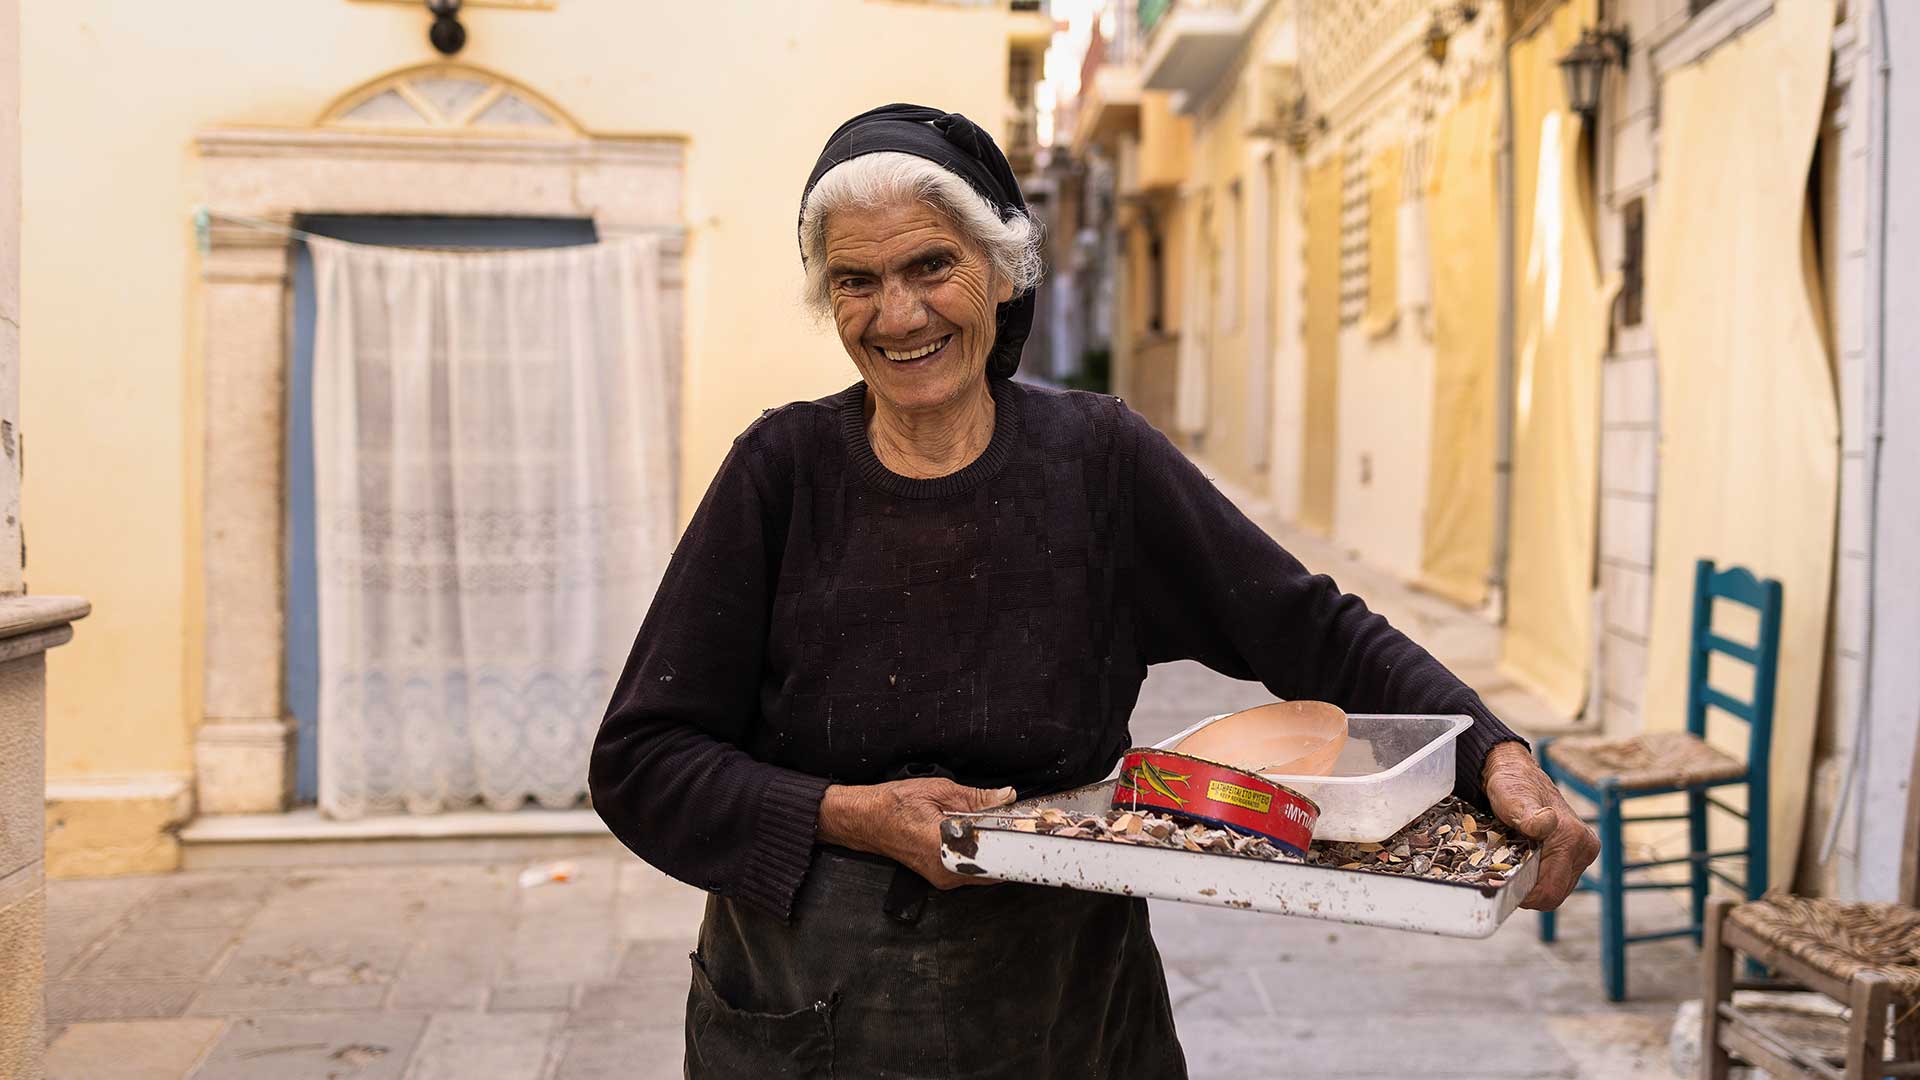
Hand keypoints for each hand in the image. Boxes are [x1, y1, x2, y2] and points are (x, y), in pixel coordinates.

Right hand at [817, 778, 1016, 889]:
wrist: (864, 820)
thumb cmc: (892, 805)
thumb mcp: (937, 790)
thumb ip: (975, 797)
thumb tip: (1004, 796)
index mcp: (943, 848)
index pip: (993, 857)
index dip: (1016, 845)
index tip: (1030, 832)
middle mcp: (944, 871)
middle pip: (994, 867)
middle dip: (1009, 847)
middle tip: (1019, 825)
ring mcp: (942, 878)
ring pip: (984, 871)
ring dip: (996, 852)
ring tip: (1000, 828)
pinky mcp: (940, 877)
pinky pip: (971, 871)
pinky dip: (982, 855)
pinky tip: (981, 837)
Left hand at [1482, 742, 1599, 909]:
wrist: (1514, 771)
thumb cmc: (1511, 785)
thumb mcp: (1512, 799)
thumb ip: (1528, 815)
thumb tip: (1546, 823)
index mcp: (1573, 839)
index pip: (1551, 890)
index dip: (1524, 896)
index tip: (1500, 886)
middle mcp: (1584, 847)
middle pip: (1555, 893)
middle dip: (1528, 892)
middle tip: (1501, 879)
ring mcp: (1582, 851)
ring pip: (1556, 888)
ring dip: (1533, 885)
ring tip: (1510, 869)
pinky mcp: (1575, 853)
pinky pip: (1556, 878)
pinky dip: (1538, 878)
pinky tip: (1521, 865)